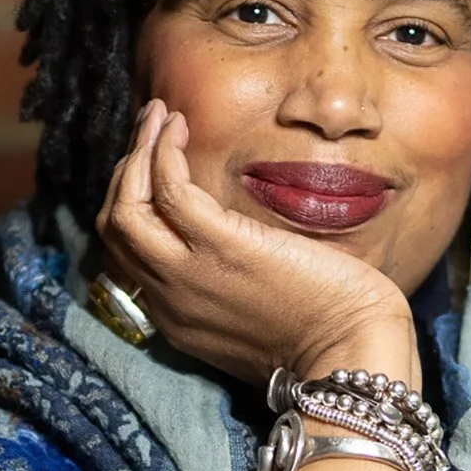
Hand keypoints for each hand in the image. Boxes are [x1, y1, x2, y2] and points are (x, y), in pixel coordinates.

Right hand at [94, 99, 419, 387]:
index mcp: (178, 320)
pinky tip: (179, 127)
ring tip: (159, 116)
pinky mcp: (221, 247)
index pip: (127, 258)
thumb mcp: (259, 319)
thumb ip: (232, 289)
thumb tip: (239, 246)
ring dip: (137, 153)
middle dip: (125, 172)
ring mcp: (189, 274)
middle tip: (149, 131)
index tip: (151, 172)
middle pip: (116, 229)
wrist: (353, 354)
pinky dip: (164, 152)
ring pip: (127, 208)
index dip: (132, 207)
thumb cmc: (328, 335)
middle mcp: (170, 300)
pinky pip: (169, 189)